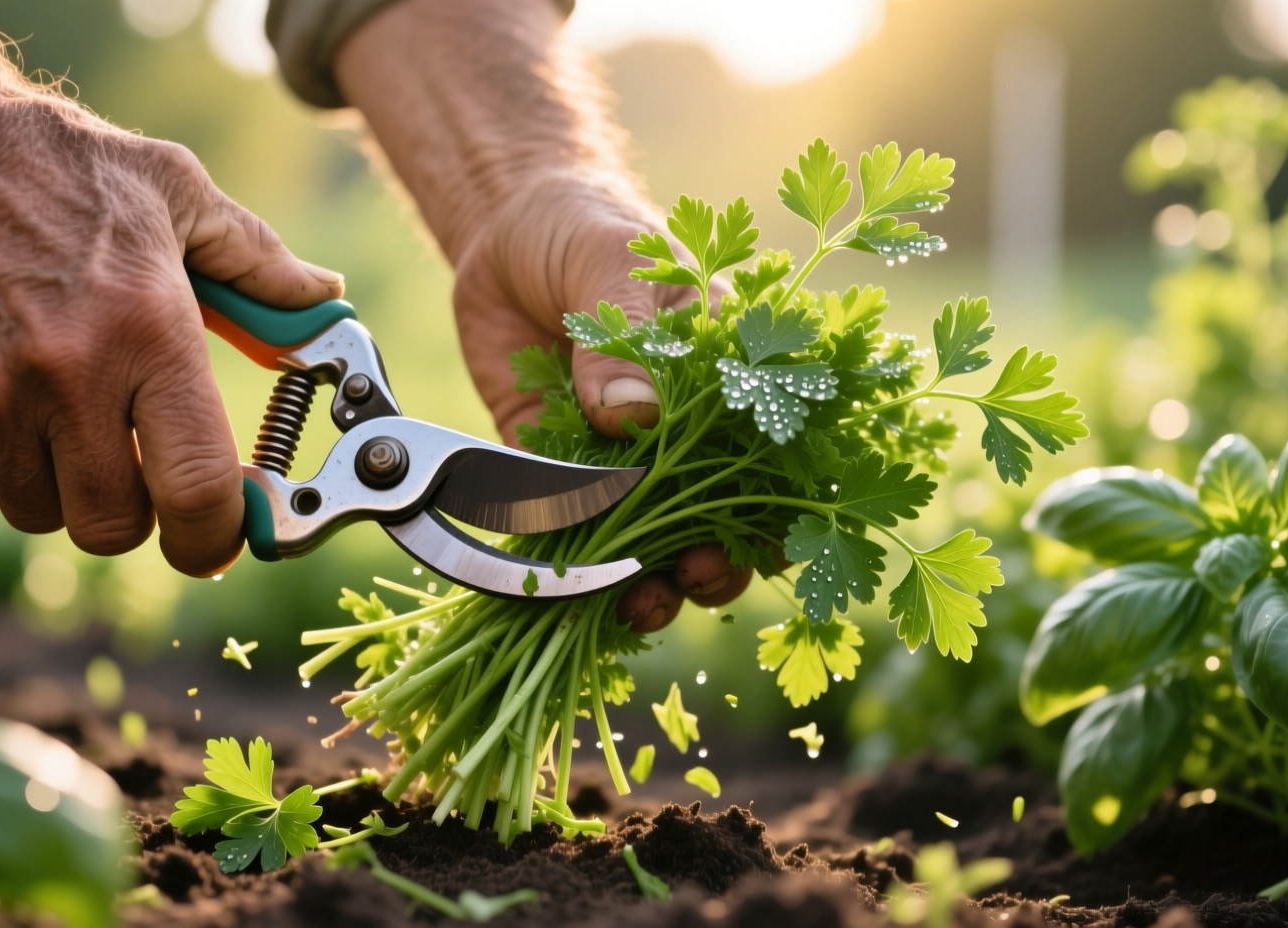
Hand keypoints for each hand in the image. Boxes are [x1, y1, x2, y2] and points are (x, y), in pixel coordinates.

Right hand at [0, 90, 342, 576]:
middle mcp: (71, 374)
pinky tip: (3, 412)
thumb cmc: (61, 167)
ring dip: (58, 489)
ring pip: (37, 514)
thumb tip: (326, 297)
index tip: (217, 535)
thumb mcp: (178, 193)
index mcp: (152, 331)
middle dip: (133, 514)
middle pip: (112, 525)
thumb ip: (258, 261)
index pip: (196, 486)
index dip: (214, 535)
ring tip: (62, 418)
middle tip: (133, 464)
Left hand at [453, 175, 750, 629]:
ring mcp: (622, 458)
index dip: (786, 504)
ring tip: (640, 601)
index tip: (779, 541)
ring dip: (652, 579)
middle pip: (722, 513)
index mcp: (730, 375)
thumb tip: (633, 417)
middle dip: (720, 559)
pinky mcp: (557, 472)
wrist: (501, 230)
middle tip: (700, 574)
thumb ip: (626, 338)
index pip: (779, 450)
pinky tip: (570, 588)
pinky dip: (572, 566)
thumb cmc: (585, 228)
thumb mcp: (613, 263)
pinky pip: (570, 531)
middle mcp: (686, 430)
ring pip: (651, 538)